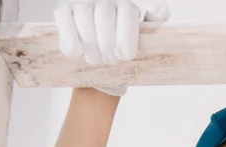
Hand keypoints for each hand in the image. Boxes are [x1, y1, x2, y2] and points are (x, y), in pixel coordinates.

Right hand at [53, 0, 169, 95]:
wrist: (102, 56)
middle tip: (110, 61)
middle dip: (107, 45)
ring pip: (84, 18)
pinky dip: (70, 40)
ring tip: (96, 60)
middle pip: (104, 17)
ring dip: (90, 45)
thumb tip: (162, 10)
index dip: (126, 38)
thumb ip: (154, 24)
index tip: (125, 57)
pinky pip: (64, 20)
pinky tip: (78, 53)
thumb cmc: (125, 47)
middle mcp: (105, 0)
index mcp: (127, 6)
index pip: (127, 13)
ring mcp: (82, 4)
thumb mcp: (144, 37)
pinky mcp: (63, 11)